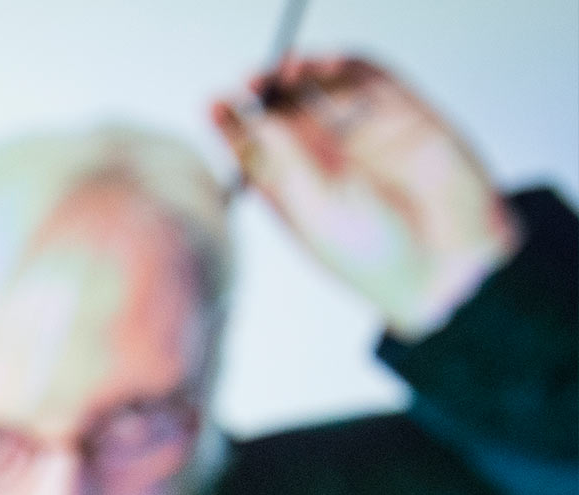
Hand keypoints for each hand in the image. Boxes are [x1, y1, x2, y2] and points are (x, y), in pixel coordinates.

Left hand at [212, 55, 518, 340]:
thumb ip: (287, 159)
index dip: (230, 122)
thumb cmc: (374, 257)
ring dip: (304, 71)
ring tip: (291, 69)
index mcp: (290, 188)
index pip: (251, 146)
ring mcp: (363, 136)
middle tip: (254, 79)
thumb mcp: (317, 208)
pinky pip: (370, 78)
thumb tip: (255, 116)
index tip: (213, 103)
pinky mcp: (403, 116)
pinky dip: (349, 63)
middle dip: (265, 89)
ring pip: (324, 88)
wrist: (446, 266)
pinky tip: (331, 62)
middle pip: (283, 108)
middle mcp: (324, 159)